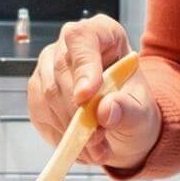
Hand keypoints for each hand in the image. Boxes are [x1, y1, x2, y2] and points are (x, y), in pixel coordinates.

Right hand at [28, 13, 162, 170]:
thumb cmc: (133, 108)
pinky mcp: (37, 89)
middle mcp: (70, 44)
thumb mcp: (142, 113)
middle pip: (61, 70)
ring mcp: (49, 65)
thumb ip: (129, 110)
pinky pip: (39, 112)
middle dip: (78, 112)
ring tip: (95, 147)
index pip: (82, 38)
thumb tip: (106, 110)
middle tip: (98, 140)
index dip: (82, 67)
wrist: (121, 124)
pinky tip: (79, 144)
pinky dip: (58, 134)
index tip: (86, 98)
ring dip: (70, 127)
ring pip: (48, 94)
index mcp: (103, 33)